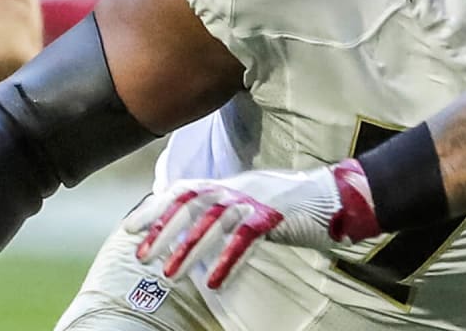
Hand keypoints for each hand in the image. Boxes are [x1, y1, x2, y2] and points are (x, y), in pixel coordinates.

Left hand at [126, 160, 379, 289]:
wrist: (335, 196)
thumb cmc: (291, 203)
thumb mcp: (250, 199)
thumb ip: (223, 206)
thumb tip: (190, 222)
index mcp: (230, 183)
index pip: (183, 190)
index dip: (154, 208)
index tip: (129, 230)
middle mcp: (239, 187)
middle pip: (192, 204)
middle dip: (163, 231)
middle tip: (142, 257)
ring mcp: (258, 200)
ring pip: (214, 223)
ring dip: (189, 249)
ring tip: (170, 275)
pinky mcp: (276, 216)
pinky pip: (246, 239)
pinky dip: (228, 261)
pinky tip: (214, 282)